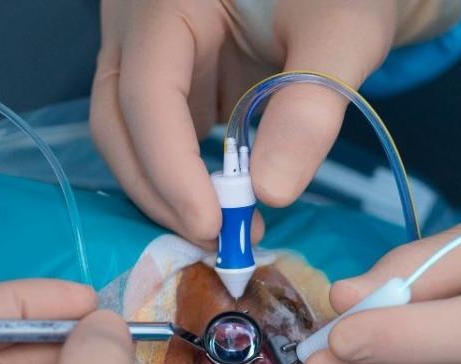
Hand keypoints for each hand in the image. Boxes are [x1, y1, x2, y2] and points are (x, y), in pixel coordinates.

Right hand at [90, 0, 460, 243]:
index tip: (212, 226)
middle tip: (218, 242)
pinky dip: (182, 178)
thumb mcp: (343, 33)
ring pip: (129, 136)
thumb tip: (271, 193)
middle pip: (118, 121)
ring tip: (227, 231)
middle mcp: (139, 24)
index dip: (170, 167)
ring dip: (167, 192)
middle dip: (160, 191)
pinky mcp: (171, 80)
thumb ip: (310, 105)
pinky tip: (223, 207)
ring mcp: (149, 53)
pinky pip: (156, 138)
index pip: (146, 91)